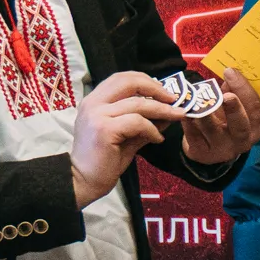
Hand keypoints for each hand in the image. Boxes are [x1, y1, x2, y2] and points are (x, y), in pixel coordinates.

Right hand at [71, 71, 179, 205]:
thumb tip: (168, 112)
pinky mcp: (104, 129)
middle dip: (156, 88)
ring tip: (176, 116)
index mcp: (94, 101)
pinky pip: (137, 122)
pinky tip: (157, 139)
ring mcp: (97, 114)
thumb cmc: (104, 160)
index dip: (145, 80)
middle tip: (173, 99)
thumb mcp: (127, 136)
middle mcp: (93, 103)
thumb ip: (144, 122)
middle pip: (128, 82)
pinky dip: (152, 129)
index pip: (121, 78)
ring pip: (138, 103)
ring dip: (162, 110)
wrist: (83, 181)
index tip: (164, 91)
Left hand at [181, 67, 259, 167]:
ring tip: (198, 99)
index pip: (255, 108)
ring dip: (205, 114)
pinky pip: (195, 137)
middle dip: (234, 109)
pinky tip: (185, 111)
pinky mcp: (202, 154)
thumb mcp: (232, 106)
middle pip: (241, 126)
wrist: (208, 146)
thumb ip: (232, 90)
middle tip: (226, 95)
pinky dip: (189, 123)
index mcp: (255, 127)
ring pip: (214, 131)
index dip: (244, 89)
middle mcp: (242, 141)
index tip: (230, 71)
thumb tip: (230, 72)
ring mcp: (222, 150)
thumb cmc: (224, 119)